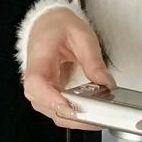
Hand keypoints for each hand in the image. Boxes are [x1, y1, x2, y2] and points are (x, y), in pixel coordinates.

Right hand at [20, 7, 116, 131]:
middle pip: (44, 104)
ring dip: (73, 117)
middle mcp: (34, 77)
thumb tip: (106, 83)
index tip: (69, 105)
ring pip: (51, 111)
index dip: (50, 98)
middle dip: (70, 114)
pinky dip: (73, 113)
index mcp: (39, 57)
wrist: (48, 23)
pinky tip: (90, 112)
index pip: (36, 83)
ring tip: (97, 116)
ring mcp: (40, 88)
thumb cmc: (60, 27)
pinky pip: (58, 109)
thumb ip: (93, 61)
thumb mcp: (82, 36)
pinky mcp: (48, 93)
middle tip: (95, 116)